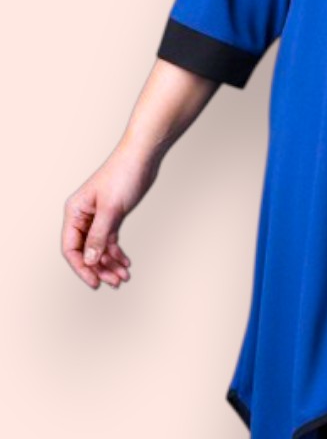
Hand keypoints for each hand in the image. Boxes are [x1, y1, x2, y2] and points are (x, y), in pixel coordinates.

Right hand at [62, 143, 159, 288]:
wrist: (144, 156)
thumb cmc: (125, 174)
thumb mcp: (112, 209)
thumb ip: (99, 236)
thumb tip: (90, 260)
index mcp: (75, 212)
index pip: (71, 248)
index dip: (82, 268)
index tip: (95, 282)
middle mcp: (83, 216)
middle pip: (86, 251)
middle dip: (100, 268)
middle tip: (115, 282)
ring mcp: (97, 216)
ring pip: (99, 247)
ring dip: (110, 263)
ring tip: (123, 276)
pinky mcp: (112, 214)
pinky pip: (110, 239)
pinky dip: (117, 252)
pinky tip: (126, 263)